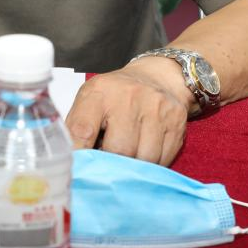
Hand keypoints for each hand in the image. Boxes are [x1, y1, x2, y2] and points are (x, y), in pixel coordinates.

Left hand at [65, 59, 190, 165]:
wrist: (157, 77)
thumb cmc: (115, 96)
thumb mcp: (90, 100)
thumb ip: (77, 128)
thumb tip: (70, 163)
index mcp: (100, 92)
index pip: (82, 130)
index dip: (78, 155)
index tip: (78, 169)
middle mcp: (130, 97)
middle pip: (119, 150)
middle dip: (112, 164)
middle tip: (109, 162)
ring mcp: (157, 108)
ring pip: (144, 159)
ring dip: (134, 166)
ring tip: (128, 156)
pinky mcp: (176, 121)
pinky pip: (163, 159)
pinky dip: (152, 164)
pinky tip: (145, 152)